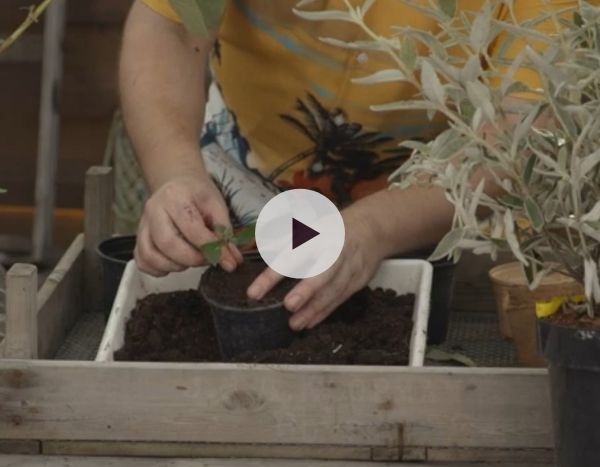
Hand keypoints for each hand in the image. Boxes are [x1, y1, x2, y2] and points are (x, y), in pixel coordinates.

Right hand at [135, 174, 241, 275]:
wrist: (177, 184)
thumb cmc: (197, 195)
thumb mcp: (217, 205)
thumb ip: (225, 233)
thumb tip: (231, 262)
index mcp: (175, 197)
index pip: (192, 229)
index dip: (211, 248)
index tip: (227, 260)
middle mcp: (154, 210)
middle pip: (168, 244)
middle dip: (193, 259)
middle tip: (207, 259)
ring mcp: (143, 225)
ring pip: (151, 256)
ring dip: (176, 266)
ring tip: (192, 259)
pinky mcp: (139, 238)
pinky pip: (143, 261)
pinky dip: (159, 269)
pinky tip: (175, 263)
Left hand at [247, 203, 385, 329]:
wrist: (373, 228)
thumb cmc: (333, 229)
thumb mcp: (310, 225)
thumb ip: (286, 239)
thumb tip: (262, 247)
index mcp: (318, 234)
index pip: (292, 255)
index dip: (273, 274)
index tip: (254, 292)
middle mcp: (336, 250)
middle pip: (323, 271)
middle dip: (307, 289)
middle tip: (288, 306)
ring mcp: (351, 266)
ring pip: (333, 289)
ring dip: (314, 309)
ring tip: (294, 324)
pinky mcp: (359, 280)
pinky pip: (341, 298)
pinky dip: (325, 312)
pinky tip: (310, 323)